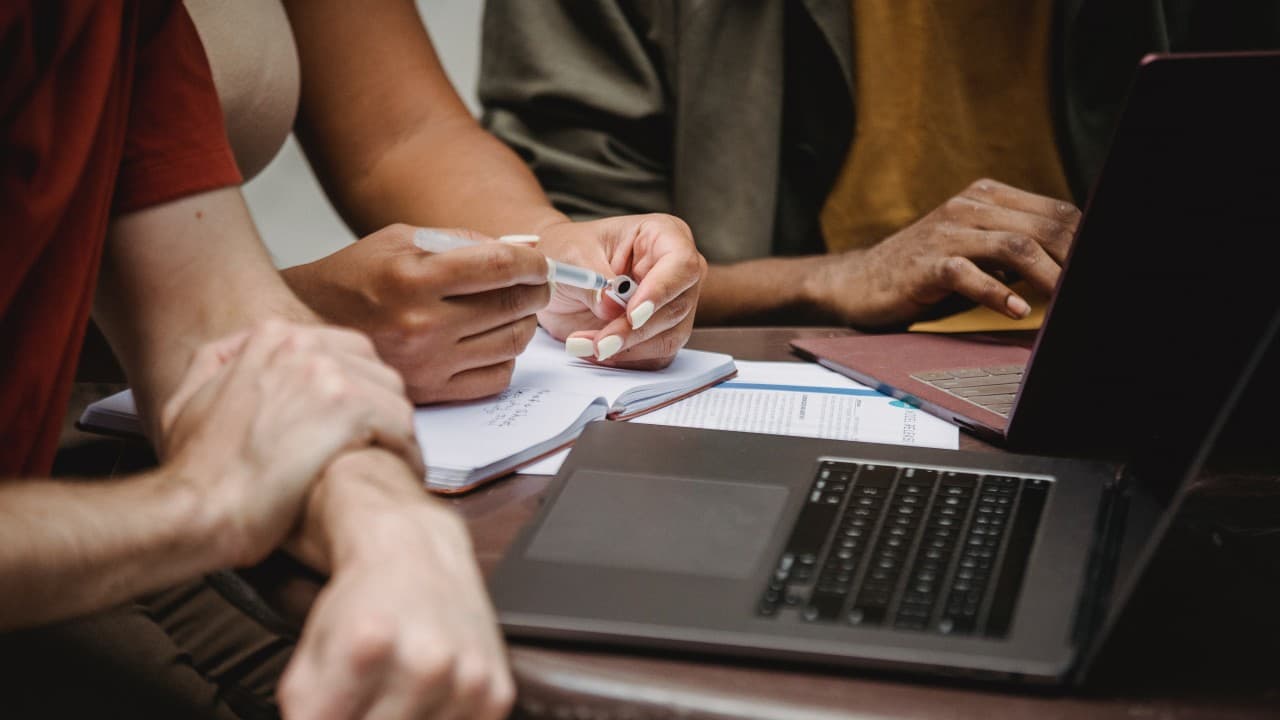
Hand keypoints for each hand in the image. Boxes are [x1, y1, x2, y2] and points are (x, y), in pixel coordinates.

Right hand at [160, 321, 420, 565]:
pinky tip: (398, 474)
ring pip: (393, 396)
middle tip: (384, 444)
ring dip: (396, 432)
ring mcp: (328, 373)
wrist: (197, 510)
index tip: (362, 420)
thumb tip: (234, 355)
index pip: (346, 350)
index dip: (359, 389)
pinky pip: (401, 425)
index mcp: (271, 339)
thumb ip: (215, 367)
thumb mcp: (186, 402)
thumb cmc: (195, 473)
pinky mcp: (349, 407)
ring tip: (394, 463)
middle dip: (382, 409)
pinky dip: (405, 452)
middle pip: (375, 371)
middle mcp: (303, 345)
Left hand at [279, 453, 513, 719]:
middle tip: (363, 699)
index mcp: (365, 648)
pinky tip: (428, 699)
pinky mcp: (496, 693)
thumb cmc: (362, 602)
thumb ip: (304, 708)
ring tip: (394, 696)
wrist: (419, 553)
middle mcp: (424, 663)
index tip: (333, 708)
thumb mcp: (310, 651)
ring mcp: (467, 679)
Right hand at [282, 224, 550, 403]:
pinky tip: (493, 340)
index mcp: (415, 278)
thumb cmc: (358, 274)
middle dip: (536, 291)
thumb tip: (519, 251)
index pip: (499, 267)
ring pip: (511, 343)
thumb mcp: (402, 239)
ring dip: (524, 323)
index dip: (532, 265)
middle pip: (511, 306)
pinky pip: (496, 378)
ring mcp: (428, 362)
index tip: (541, 264)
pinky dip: (506, 357)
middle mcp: (423, 324)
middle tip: (538, 284)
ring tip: (514, 310)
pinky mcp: (430, 391)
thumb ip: (462, 241)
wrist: (310, 322)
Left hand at [534, 214, 706, 368]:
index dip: (660, 292)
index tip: (632, 315)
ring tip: (583, 342)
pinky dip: (622, 359)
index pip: (681, 265)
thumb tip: (612, 306)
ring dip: (625, 349)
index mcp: (663, 236)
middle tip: (600, 342)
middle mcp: (676, 271)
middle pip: (676, 308)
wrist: (557, 276)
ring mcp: (673, 304)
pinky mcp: (661, 333)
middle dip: (635, 331)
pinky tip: (592, 348)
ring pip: (668, 338)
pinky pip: (654, 357)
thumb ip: (594, 280)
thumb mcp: (572, 255)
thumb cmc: (569, 251)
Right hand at [810, 179, 1080, 326]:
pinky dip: (999, 294)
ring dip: (1048, 276)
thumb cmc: (923, 269)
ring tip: (1064, 301)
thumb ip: (1013, 246)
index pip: (1054, 211)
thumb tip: (1068, 264)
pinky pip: (970, 274)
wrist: (859, 281)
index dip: (1084, 238)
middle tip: (1089, 287)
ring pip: (1015, 246)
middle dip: (1074, 258)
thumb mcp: (973, 247)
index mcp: (985, 197)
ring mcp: (946, 233)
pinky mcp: (926, 264)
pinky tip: (1016, 311)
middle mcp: (968, 207)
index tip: (1100, 266)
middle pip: (1042, 227)